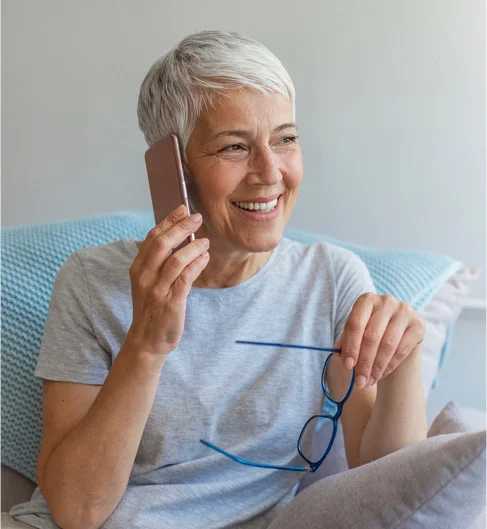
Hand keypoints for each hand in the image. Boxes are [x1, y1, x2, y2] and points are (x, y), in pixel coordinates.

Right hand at [126, 204, 209, 356]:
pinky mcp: (171, 302)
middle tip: (197, 218)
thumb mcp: (148, 281)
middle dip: (182, 227)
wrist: (147, 340)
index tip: (182, 208)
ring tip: (205, 241)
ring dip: (193, 246)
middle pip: (163, 243)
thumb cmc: (152, 308)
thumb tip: (178, 236)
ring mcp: (157, 289)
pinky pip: (186, 277)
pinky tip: (204, 257)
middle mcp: (144, 277)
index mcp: (137, 268)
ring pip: (176, 259)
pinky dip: (197, 264)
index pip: (152, 237)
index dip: (168, 220)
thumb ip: (159, 261)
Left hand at [334, 293, 424, 387]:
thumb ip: (347, 342)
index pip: (355, 324)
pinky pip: (402, 349)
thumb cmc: (370, 333)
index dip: (351, 346)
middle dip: (364, 362)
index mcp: (366, 300)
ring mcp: (404, 311)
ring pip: (387, 344)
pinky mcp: (418, 324)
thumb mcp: (356, 334)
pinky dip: (390, 365)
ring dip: (376, 367)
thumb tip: (339, 354)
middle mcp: (386, 301)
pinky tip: (381, 375)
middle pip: (371, 335)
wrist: (397, 334)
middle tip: (359, 381)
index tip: (348, 366)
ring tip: (368, 381)